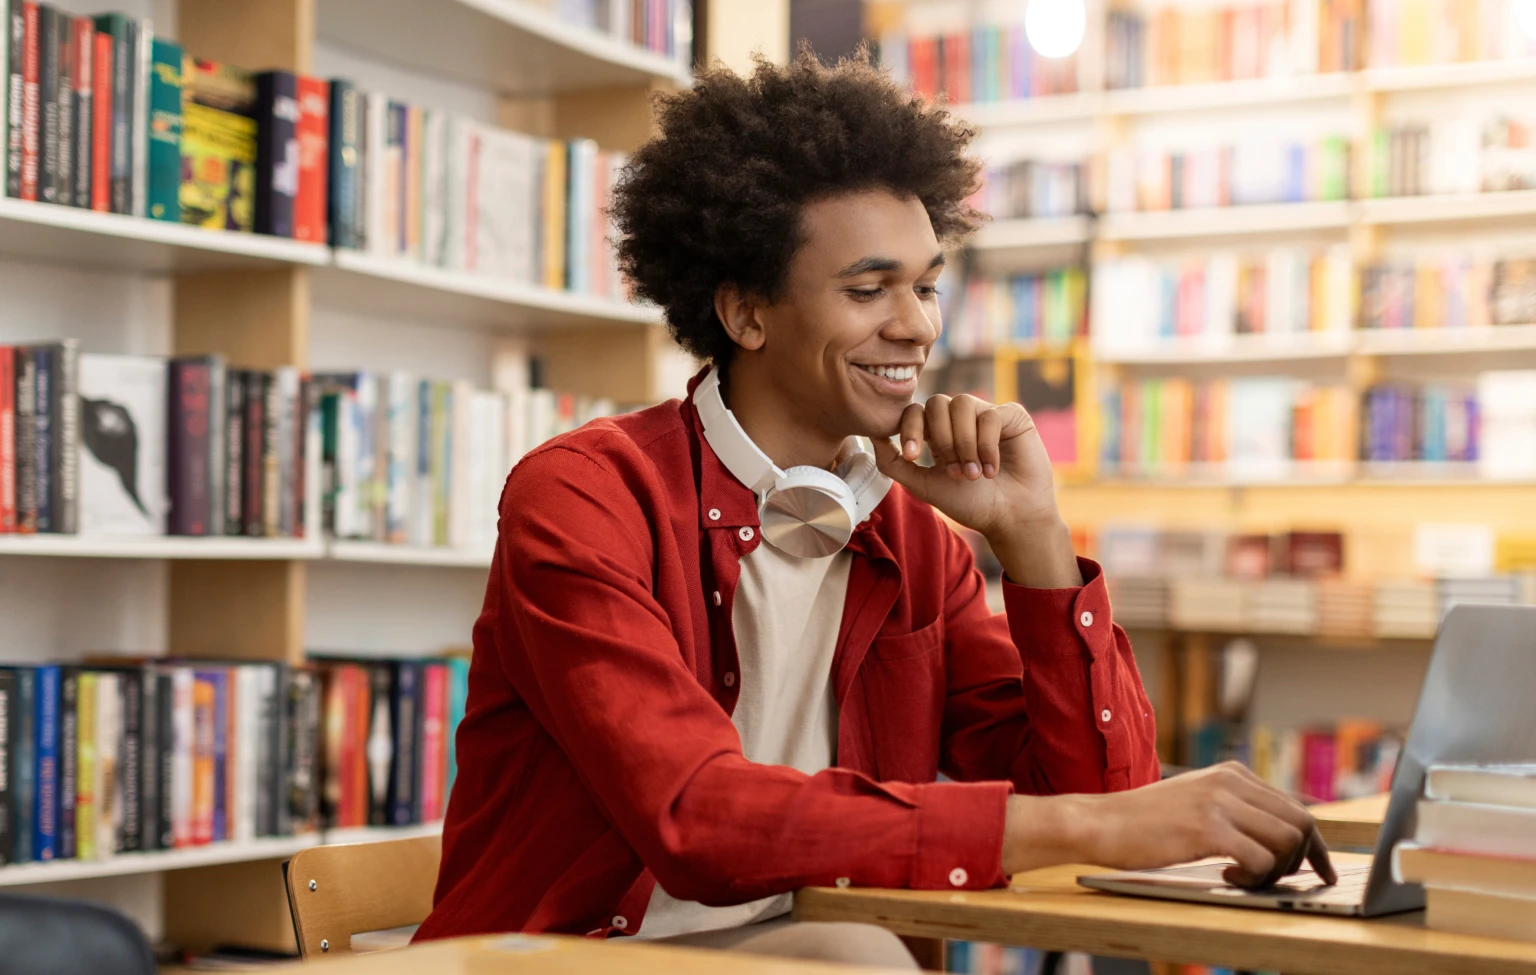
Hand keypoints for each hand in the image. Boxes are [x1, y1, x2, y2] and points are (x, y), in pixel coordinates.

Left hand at [871, 394, 1079, 586]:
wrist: (1011, 518)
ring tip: (974, 474)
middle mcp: (961, 419)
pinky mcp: (1012, 416)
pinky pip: (991, 415)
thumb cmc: (970, 504)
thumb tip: (872, 437)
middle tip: (955, 473)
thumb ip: (895, 463)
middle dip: (942, 440)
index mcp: (939, 432)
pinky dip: (988, 445)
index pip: (915, 412)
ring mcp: (986, 414)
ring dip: (964, 443)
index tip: (913, 456)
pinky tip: (993, 469)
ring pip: (962, 404)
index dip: (910, 428)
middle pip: (937, 403)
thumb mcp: (924, 485)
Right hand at [1001, 762, 1336, 888]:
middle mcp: (1231, 781)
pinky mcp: (1206, 828)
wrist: (1100, 822)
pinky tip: (1226, 877)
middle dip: (1303, 862)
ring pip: (1287, 842)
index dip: (1315, 846)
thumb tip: (1281, 838)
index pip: (1296, 808)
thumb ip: (1235, 809)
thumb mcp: (1196, 801)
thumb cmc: (1144, 821)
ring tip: (1244, 879)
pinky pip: (1259, 860)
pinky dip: (1253, 879)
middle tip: (1281, 882)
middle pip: (1301, 824)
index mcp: (1232, 773)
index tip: (1321, 871)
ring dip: (1276, 872)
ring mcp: (1219, 802)